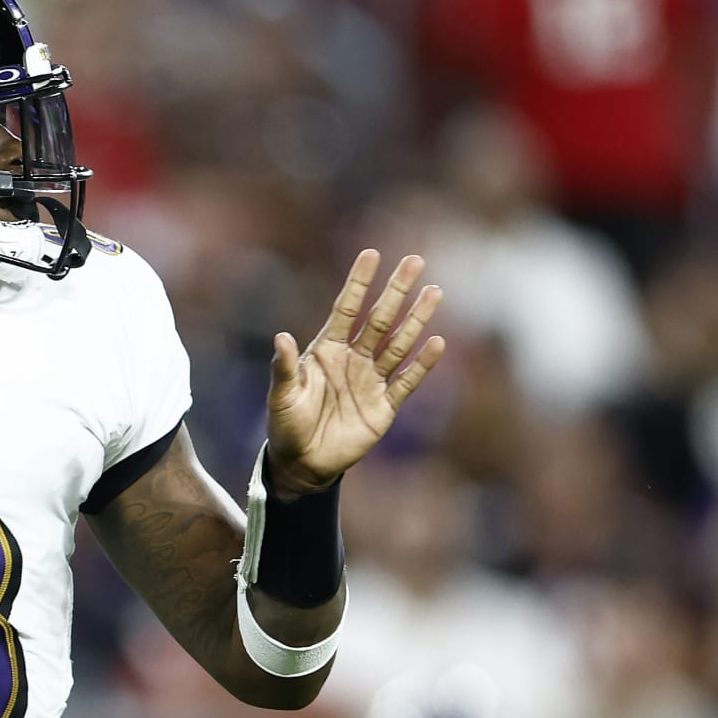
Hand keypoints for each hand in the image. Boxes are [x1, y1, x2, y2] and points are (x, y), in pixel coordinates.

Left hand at [265, 250, 445, 495]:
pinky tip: (436, 343)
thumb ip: (284, 367)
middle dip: (396, 291)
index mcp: (327, 350)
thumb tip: (281, 337)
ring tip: (434, 292)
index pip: (346, 309)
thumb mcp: (282, 395)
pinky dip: (421, 364)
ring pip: (399, 344)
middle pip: (380, 319)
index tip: (371, 254)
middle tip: (415, 261)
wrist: (302, 463)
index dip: (358, 283)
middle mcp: (354, 359)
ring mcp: (371, 380)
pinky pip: (406, 380)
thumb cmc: (286, 425)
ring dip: (416, 319)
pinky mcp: (385, 406)